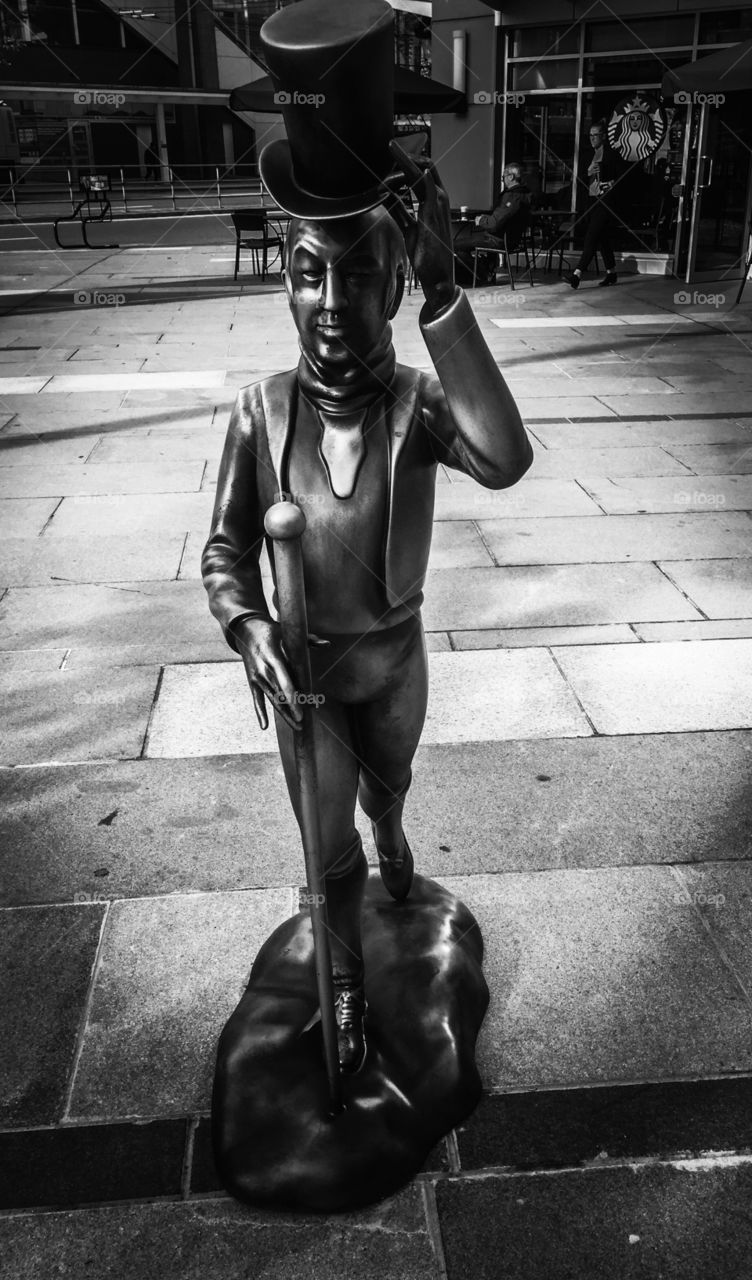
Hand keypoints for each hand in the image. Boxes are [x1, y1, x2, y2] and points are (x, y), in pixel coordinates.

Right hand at [233, 616, 301, 732]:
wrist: (245, 630)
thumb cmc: (272, 631)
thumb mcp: (287, 633)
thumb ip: (309, 640)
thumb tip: (327, 644)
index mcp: (273, 658)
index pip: (285, 683)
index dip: (293, 699)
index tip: (302, 711)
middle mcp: (263, 670)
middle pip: (279, 695)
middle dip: (291, 710)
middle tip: (302, 723)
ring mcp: (256, 677)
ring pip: (272, 700)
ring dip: (284, 714)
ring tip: (297, 726)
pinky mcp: (252, 682)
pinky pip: (257, 700)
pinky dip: (260, 713)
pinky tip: (264, 727)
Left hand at [387, 140, 454, 313]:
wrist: (438, 275)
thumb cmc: (426, 255)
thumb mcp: (409, 229)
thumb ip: (400, 212)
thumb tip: (386, 198)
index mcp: (434, 203)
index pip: (422, 175)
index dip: (408, 163)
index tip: (392, 157)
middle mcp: (439, 199)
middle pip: (424, 167)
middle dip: (406, 156)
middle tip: (390, 147)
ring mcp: (438, 203)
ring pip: (423, 170)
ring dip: (405, 160)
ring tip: (391, 151)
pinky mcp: (433, 209)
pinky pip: (423, 182)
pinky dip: (412, 170)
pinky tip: (399, 162)